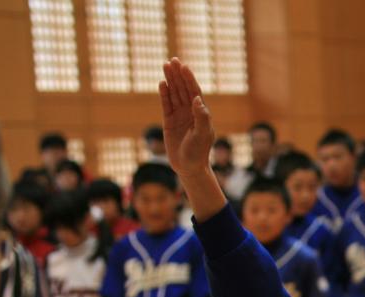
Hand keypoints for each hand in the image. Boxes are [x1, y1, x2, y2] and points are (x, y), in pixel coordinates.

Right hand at [160, 59, 226, 220]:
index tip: (183, 66)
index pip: (194, 91)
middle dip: (178, 75)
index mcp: (201, 113)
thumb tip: (198, 99)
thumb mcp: (203, 134)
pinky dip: (164, 94)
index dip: (189, 78)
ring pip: (175, 94)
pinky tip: (162, 83)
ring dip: (171, 80)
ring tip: (165, 66)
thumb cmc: (199, 152)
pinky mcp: (170, 122)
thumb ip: (201, 117)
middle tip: (172, 60)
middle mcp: (191, 112)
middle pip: (184, 89)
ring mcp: (180, 116)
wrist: (189, 167)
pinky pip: (166, 104)